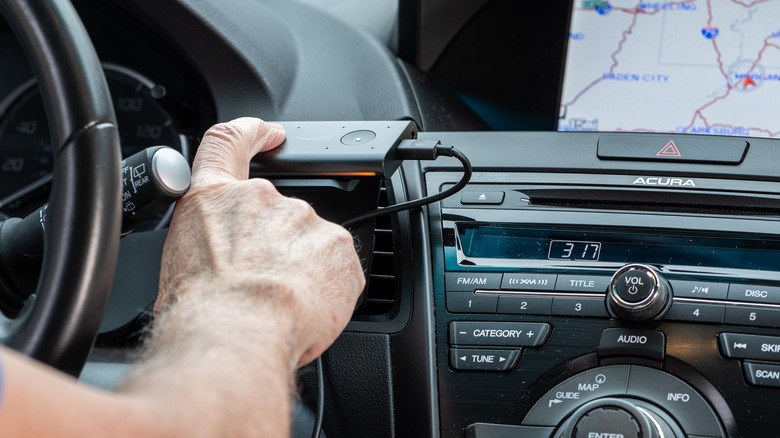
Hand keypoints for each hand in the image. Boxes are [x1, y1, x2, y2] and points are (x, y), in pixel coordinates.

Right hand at [156, 117, 364, 366]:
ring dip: (303, 272)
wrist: (235, 332)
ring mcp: (303, 219)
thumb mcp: (178, 267)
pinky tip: (309, 309)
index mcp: (214, 201)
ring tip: (283, 307)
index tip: (269, 134)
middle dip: (278, 251)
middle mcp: (261, 200)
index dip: (250, 133)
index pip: (228, 143)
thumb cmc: (200, 312)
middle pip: (279, 216)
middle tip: (264, 290)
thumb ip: (208, 247)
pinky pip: (338, 267)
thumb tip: (219, 268)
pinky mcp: (337, 244)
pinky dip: (329, 288)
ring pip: (310, 244)